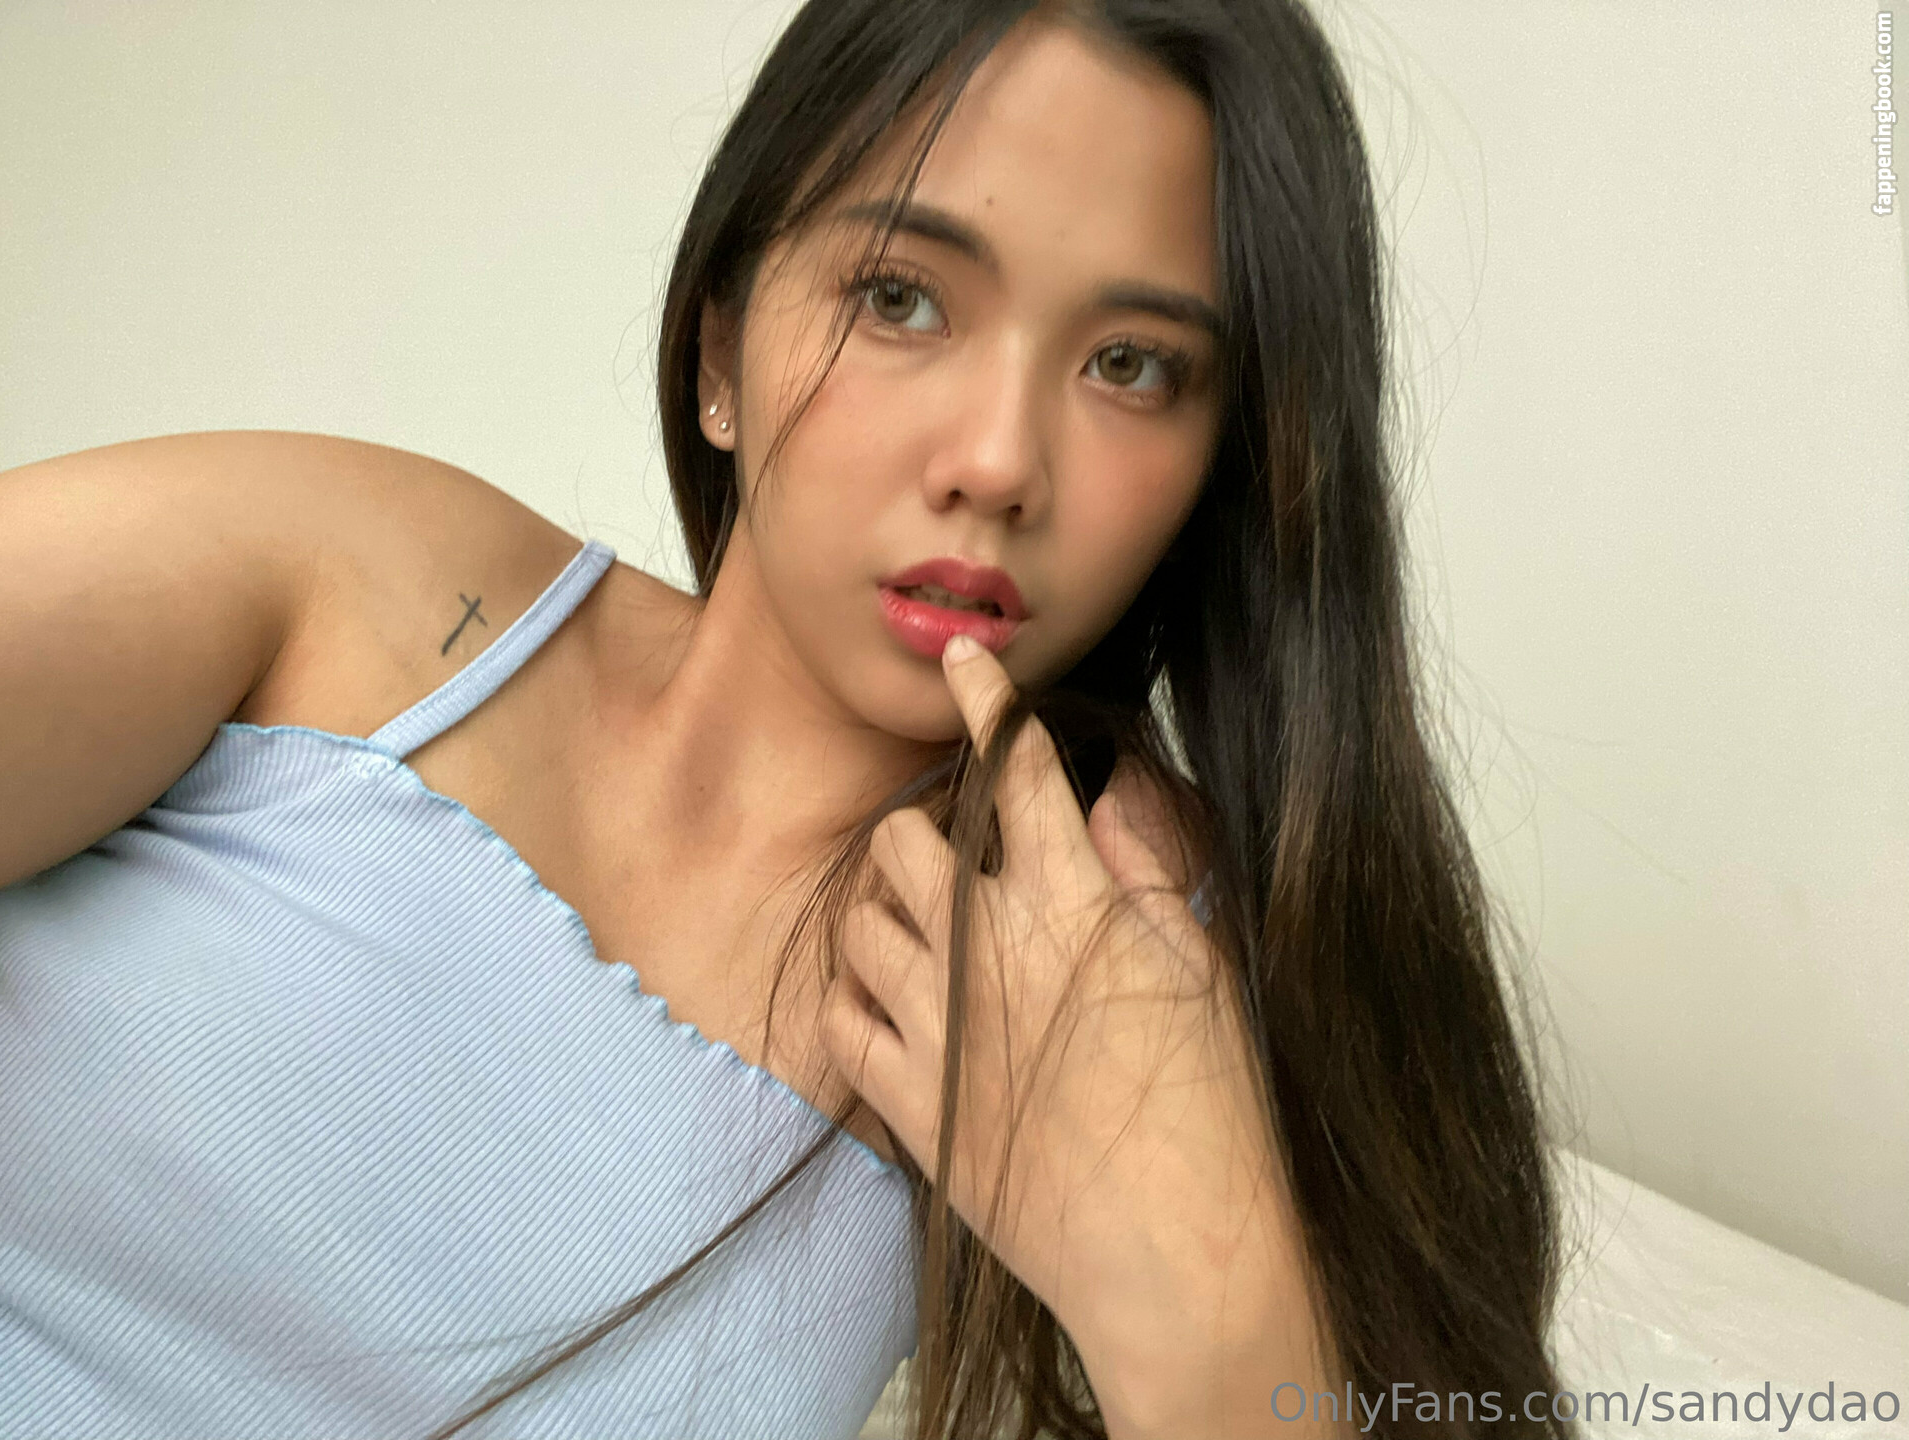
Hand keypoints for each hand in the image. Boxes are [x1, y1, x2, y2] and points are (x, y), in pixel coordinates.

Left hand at [817, 636, 1283, 1357]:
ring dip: (886, 911)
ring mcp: (936, 1024)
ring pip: (860, 920)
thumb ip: (1146, 868)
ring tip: (925, 932)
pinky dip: (856, 993)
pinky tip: (891, 1000)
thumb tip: (1108, 794)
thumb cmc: (1214, 1112)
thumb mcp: (1202, 968)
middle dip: (926, 832)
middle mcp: (989, 946)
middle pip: (906, 839)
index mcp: (1072, 902)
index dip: (988, 702)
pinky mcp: (906, 1099)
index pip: (1019, 770)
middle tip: (959, 860)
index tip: (964, 661)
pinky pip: (840, 1015)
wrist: (1176, 1258)